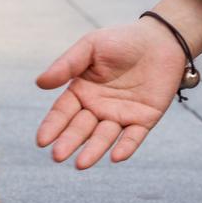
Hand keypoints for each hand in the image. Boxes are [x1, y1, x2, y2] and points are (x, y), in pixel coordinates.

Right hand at [36, 0, 201, 168]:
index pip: (62, 113)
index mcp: (81, 92)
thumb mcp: (90, 47)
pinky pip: (133, 136)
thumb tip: (39, 83)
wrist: (161, 38)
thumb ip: (66, 65)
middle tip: (58, 156)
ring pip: (104, 137)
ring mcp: (120, 116)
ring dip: (93, 150)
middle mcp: (97, 108)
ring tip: (81, 164)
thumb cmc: (122, 40)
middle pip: (80, 129)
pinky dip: (126, 147)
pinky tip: (116, 157)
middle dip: (69, 142)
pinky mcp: (144, 120)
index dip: (52, 126)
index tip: (42, 140)